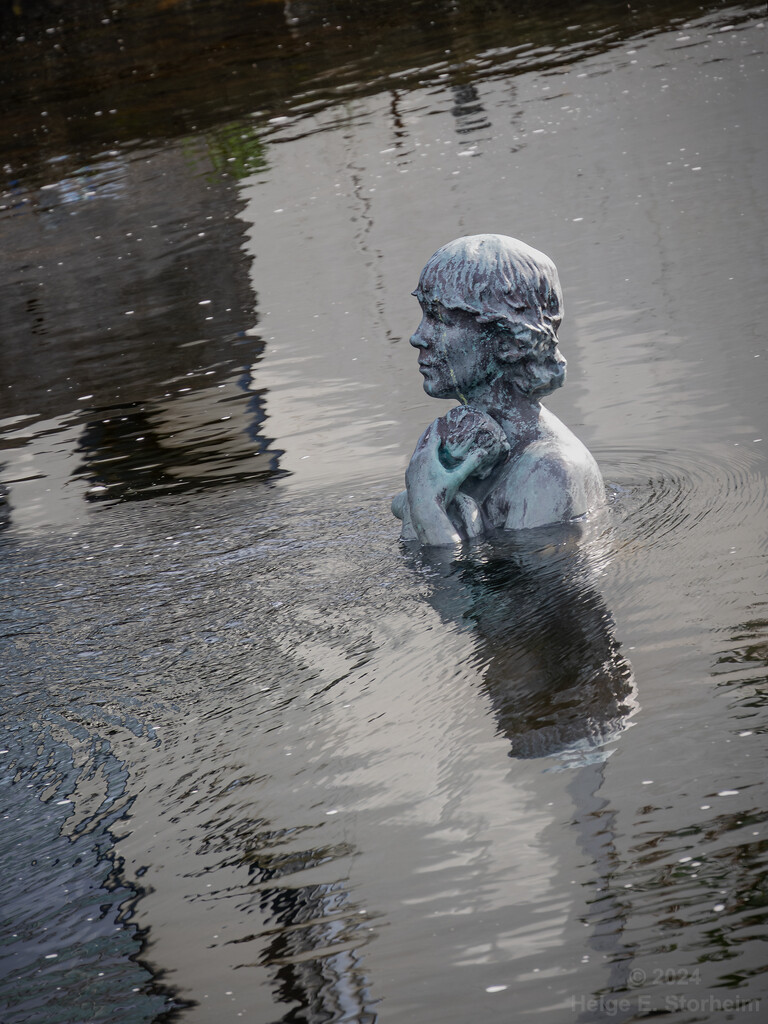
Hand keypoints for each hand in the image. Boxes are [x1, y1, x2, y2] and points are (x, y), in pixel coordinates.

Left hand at [404, 407, 508, 544]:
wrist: (424, 511)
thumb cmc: (442, 494)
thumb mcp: (457, 478)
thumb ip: (470, 464)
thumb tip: (484, 452)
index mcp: (428, 456)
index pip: (433, 436)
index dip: (438, 427)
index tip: (440, 418)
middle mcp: (417, 459)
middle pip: (423, 440)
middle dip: (429, 431)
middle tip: (434, 423)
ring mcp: (411, 468)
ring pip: (417, 450)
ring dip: (423, 443)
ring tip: (428, 438)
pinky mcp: (409, 477)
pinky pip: (414, 460)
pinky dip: (420, 454)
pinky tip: (423, 458)